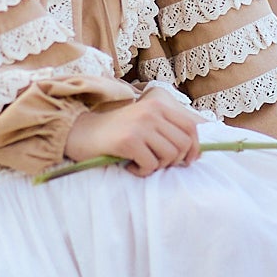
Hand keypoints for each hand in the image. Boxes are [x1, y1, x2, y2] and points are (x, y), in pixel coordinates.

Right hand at [65, 92, 201, 175]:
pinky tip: (129, 165)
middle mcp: (152, 112)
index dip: (194, 147)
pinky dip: (141, 171)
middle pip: (183, 144)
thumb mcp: (144, 123)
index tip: (188, 160)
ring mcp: (140, 125)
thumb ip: (167, 130)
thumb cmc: (115, 132)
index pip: (190, 127)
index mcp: (158, 105)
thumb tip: (195, 153)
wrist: (81, 132)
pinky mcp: (129, 141)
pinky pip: (150, 165)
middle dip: (173, 161)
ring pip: (169, 156)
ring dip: (156, 166)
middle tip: (155, 162)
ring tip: (140, 162)